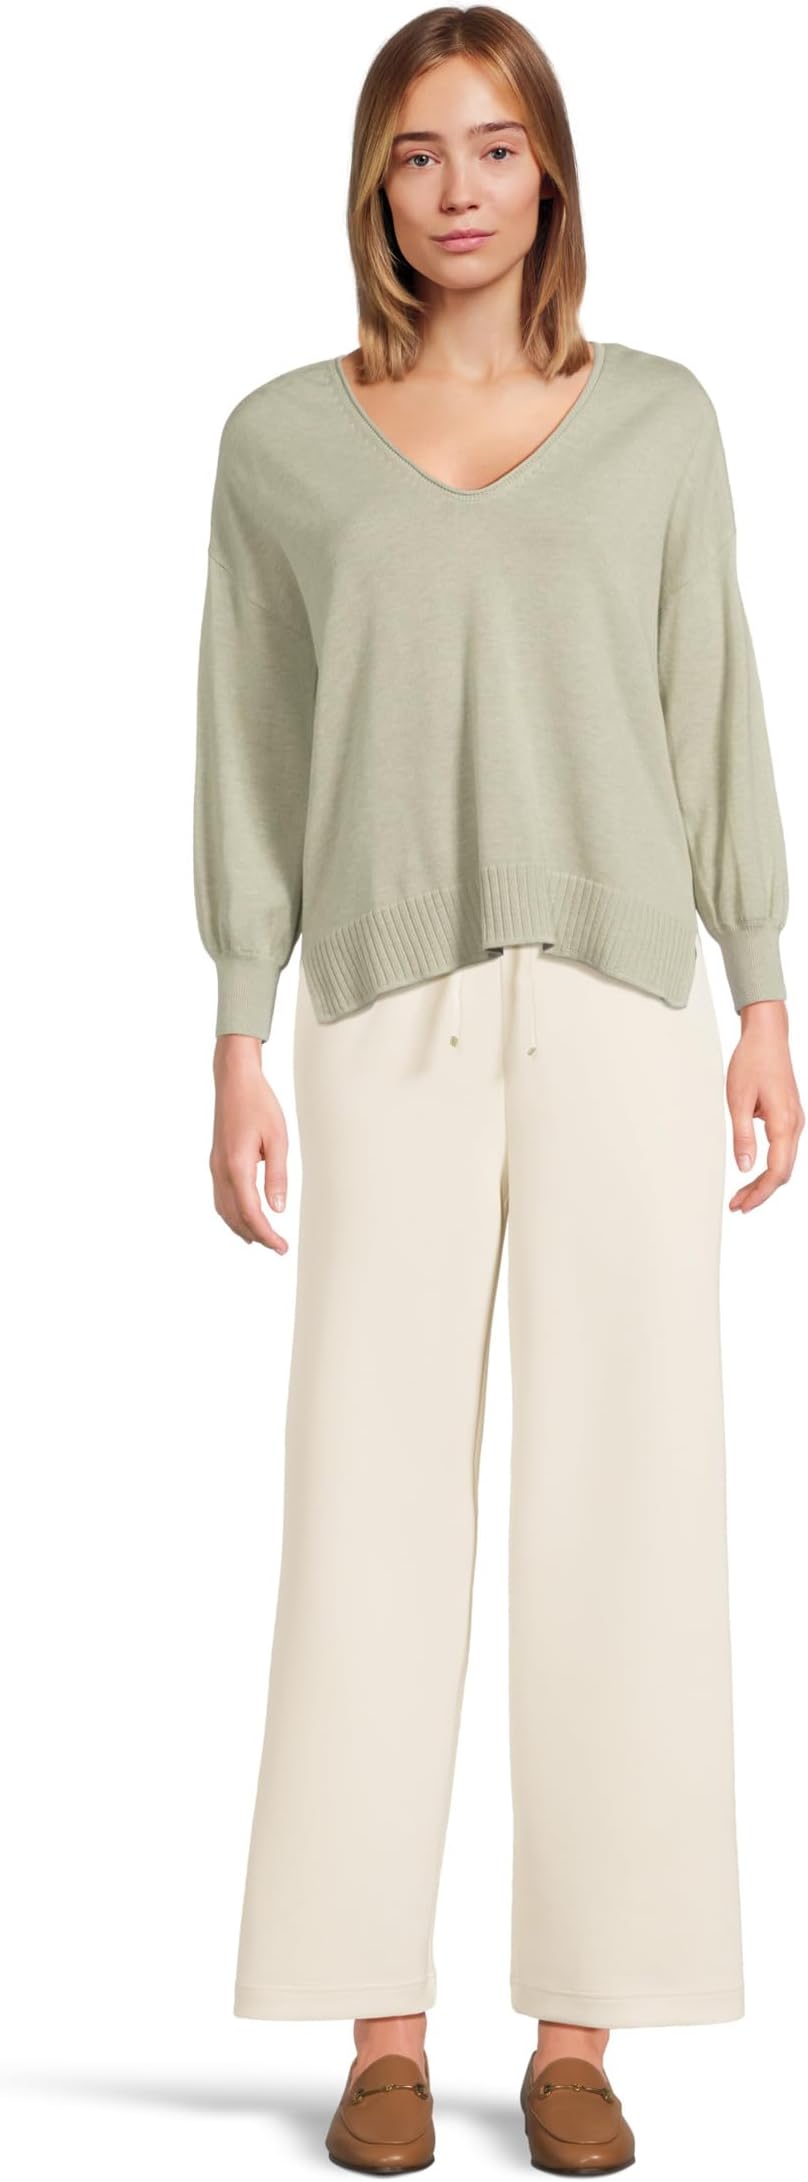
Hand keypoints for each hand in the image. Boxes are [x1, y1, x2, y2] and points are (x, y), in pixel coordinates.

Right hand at [208, 1034, 289, 1249]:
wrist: (234, 1080)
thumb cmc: (258, 1104)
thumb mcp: (277, 1139)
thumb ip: (277, 1176)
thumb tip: (278, 1209)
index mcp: (237, 1166)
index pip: (250, 1212)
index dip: (267, 1234)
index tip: (282, 1247)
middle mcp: (221, 1170)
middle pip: (235, 1216)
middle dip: (256, 1236)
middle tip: (278, 1247)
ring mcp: (215, 1166)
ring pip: (223, 1210)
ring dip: (241, 1228)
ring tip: (262, 1239)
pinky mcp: (215, 1161)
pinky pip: (220, 1197)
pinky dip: (231, 1214)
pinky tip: (242, 1217)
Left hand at [726, 999, 803, 1211]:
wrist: (767, 1037)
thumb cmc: (753, 1061)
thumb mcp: (738, 1100)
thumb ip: (742, 1136)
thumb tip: (744, 1166)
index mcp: (784, 1123)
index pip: (776, 1171)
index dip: (760, 1192)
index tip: (742, 1205)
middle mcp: (795, 1125)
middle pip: (783, 1172)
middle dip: (761, 1192)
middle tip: (738, 1205)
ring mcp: (795, 1121)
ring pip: (784, 1163)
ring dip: (764, 1181)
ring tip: (742, 1194)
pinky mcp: (789, 1117)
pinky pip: (784, 1150)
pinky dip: (769, 1166)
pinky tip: (754, 1172)